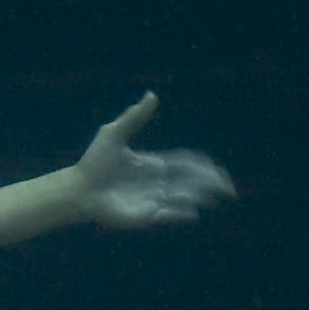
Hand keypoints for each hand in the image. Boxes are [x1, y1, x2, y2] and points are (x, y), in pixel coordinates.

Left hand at [70, 93, 237, 230]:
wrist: (79, 189)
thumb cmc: (94, 162)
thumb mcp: (114, 134)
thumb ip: (135, 116)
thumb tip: (153, 94)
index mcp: (153, 164)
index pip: (185, 164)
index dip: (203, 166)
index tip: (218, 170)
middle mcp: (157, 182)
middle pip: (191, 182)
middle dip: (211, 184)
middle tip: (229, 189)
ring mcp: (152, 199)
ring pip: (183, 198)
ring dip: (198, 196)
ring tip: (214, 196)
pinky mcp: (145, 215)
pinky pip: (168, 214)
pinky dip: (180, 213)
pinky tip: (193, 213)